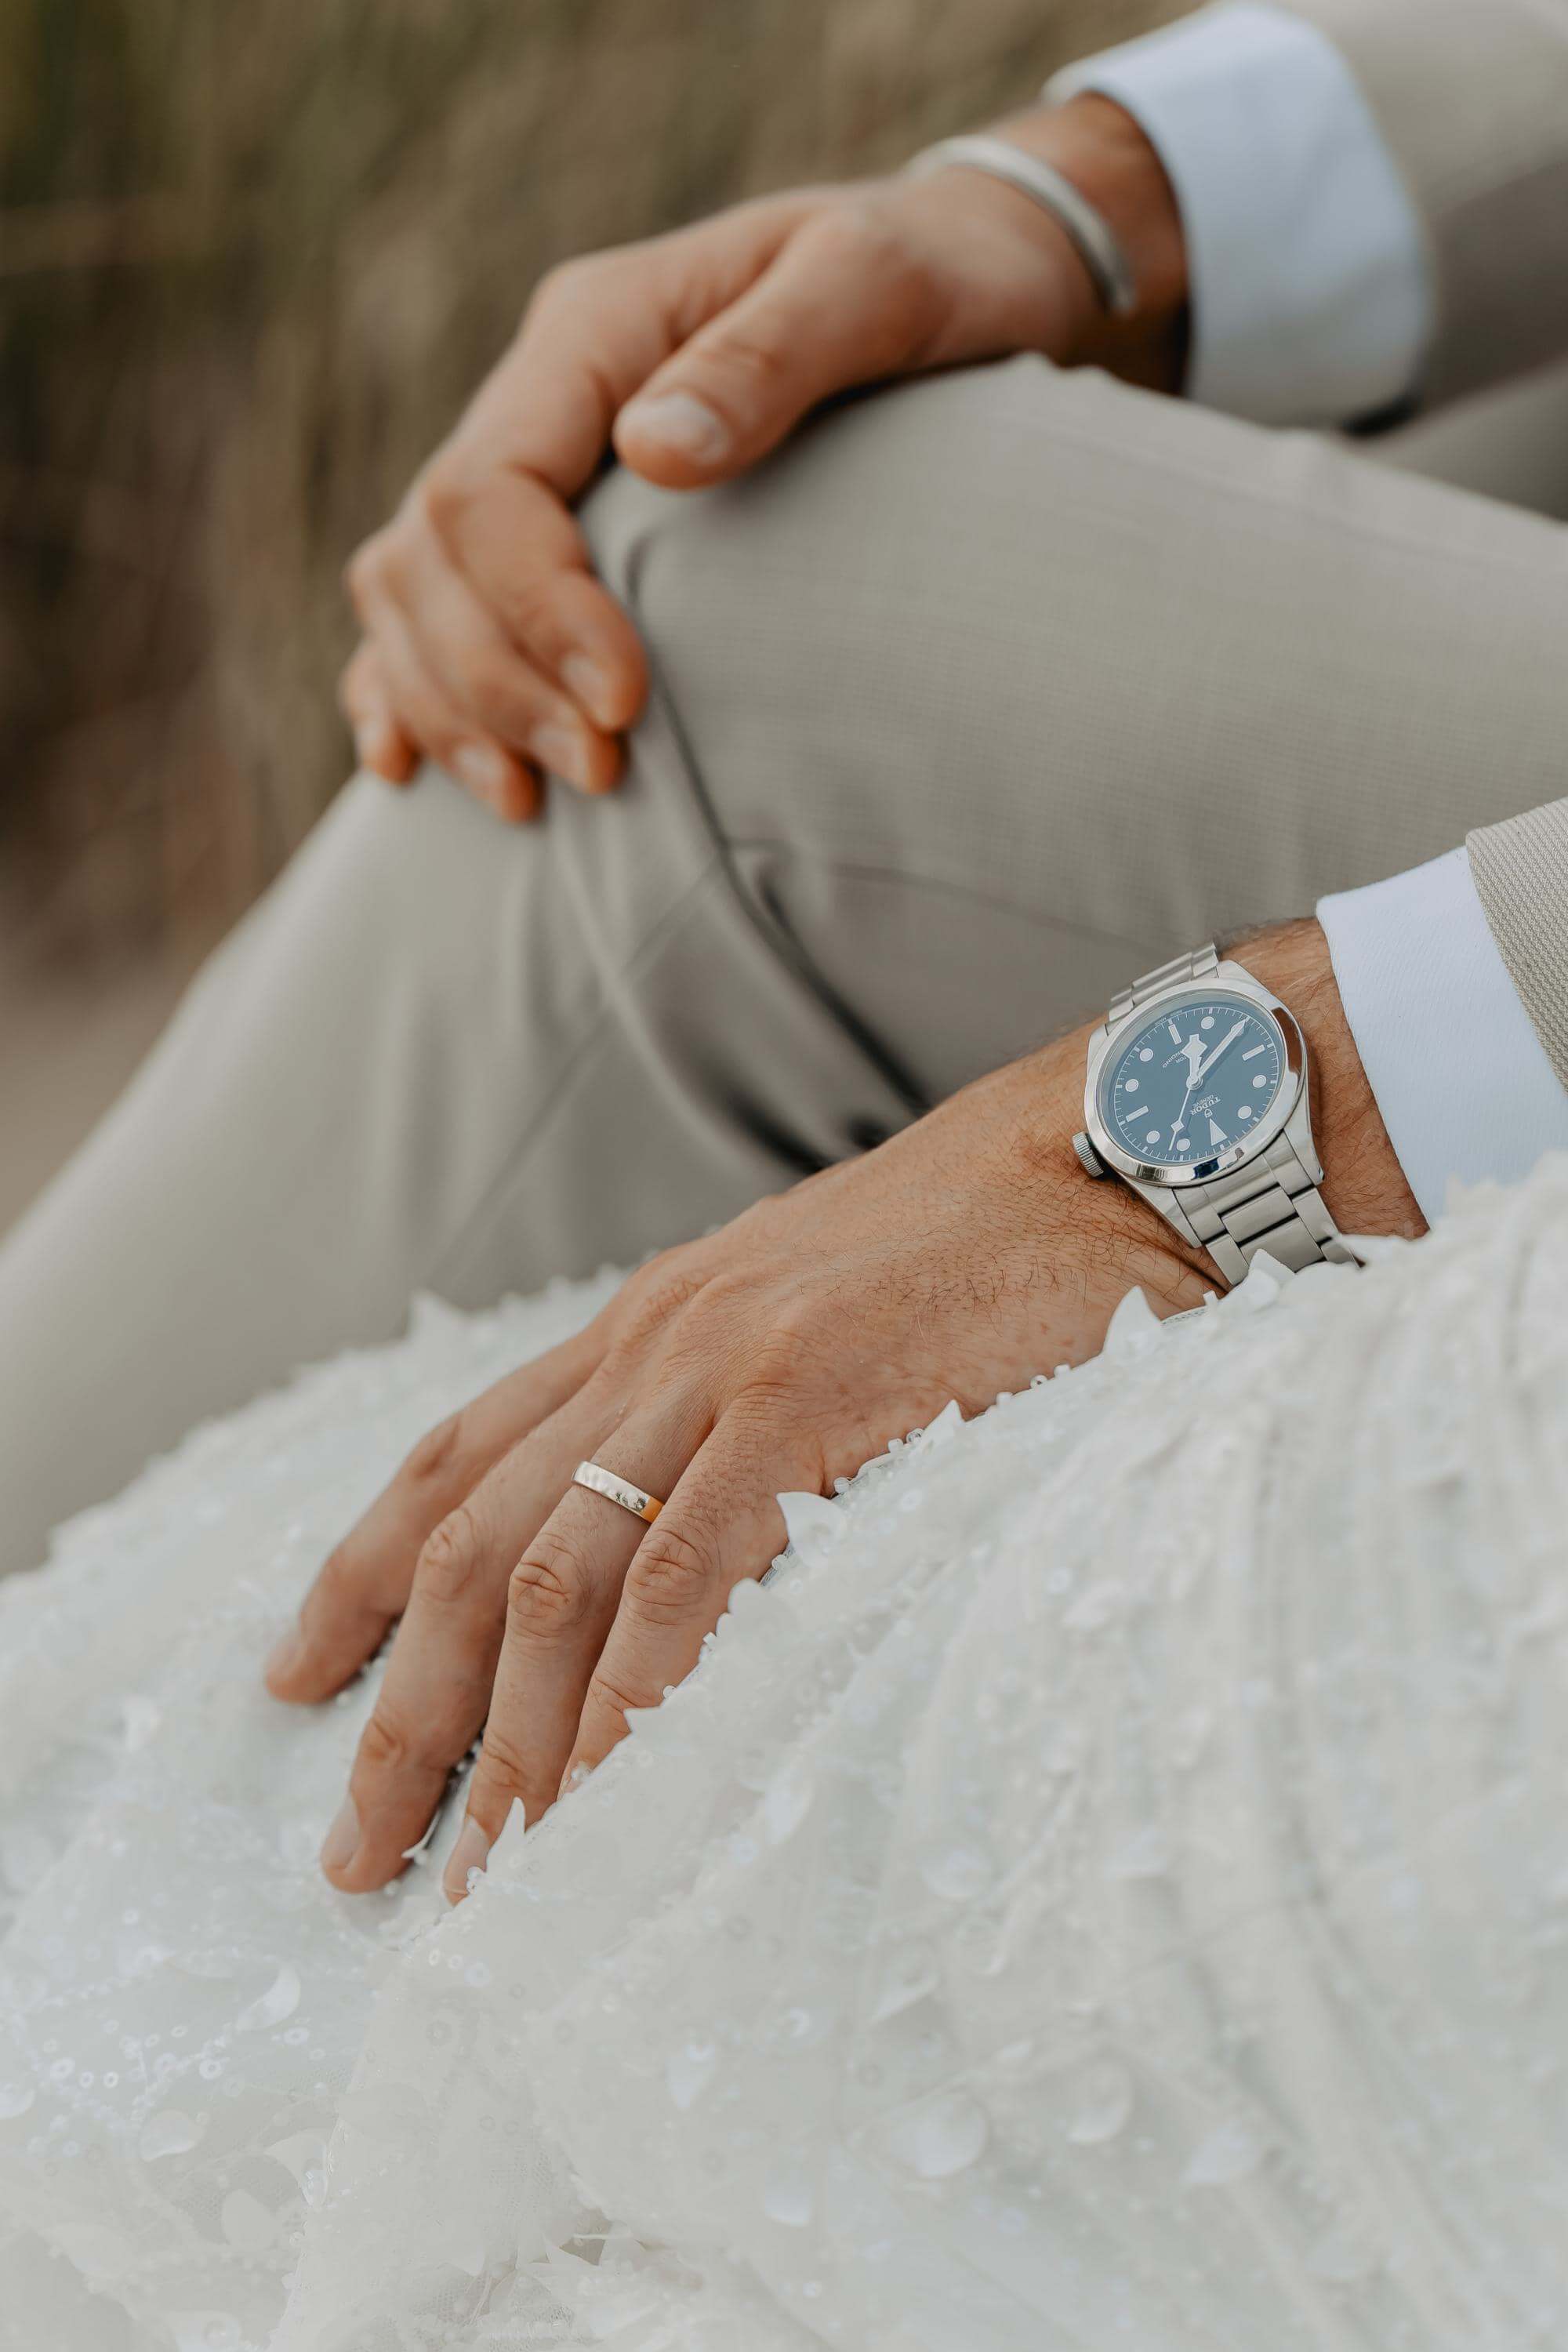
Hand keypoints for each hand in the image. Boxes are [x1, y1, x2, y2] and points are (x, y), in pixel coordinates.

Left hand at [266, 920, 1419, 1905]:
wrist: (1102, 1148)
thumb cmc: (987, 1252)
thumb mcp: (820, 1320)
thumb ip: (742, 1419)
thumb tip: (702, 1569)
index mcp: (647, 1324)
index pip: (456, 1454)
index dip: (358, 1574)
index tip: (296, 1679)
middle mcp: (652, 1342)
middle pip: (472, 1541)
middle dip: (403, 1711)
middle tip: (363, 1856)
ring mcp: (720, 1364)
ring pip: (557, 1571)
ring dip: (509, 1741)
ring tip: (485, 1881)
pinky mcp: (806, 1393)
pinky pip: (690, 1568)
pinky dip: (638, 1692)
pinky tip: (612, 1795)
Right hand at [340, 95, 1186, 820]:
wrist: (956, 278)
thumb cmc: (928, 283)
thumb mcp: (872, 290)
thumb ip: (768, 358)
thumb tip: (657, 451)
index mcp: (593, 329)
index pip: (493, 484)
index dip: (537, 608)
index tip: (624, 703)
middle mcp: (540, 395)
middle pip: (433, 554)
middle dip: (499, 680)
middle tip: (600, 775)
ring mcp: (534, 462)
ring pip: (411, 592)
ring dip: (453, 705)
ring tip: (529, 805)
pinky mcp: (548, 527)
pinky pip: (427, 610)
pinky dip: (412, 689)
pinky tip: (413, 769)